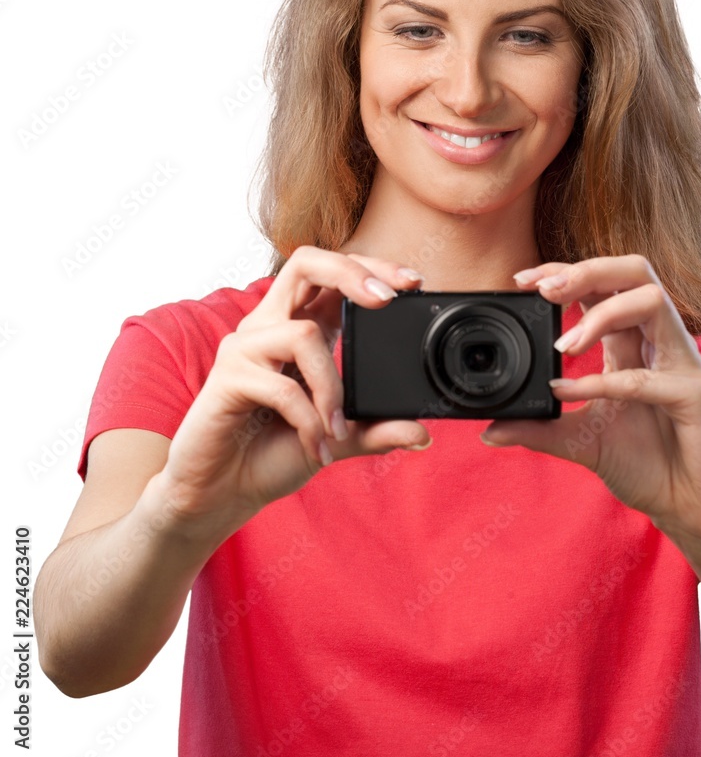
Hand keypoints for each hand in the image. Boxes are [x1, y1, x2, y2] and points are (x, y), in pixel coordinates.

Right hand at [159, 246, 431, 533]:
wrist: (220, 493)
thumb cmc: (271, 455)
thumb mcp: (337, 438)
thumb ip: (376, 430)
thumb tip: (422, 433)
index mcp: (298, 328)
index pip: (332, 275)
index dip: (370, 267)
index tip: (412, 282)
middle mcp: (270, 327)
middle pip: (305, 263)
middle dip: (350, 272)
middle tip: (386, 299)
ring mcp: (245, 349)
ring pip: (302, 334)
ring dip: (332, 388)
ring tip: (339, 430)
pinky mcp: (226, 378)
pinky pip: (282, 387)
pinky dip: (309, 420)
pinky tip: (317, 447)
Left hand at [480, 255, 700, 545]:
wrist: (688, 509)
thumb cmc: (646, 466)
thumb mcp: (579, 442)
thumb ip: (538, 430)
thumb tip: (488, 430)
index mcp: (633, 343)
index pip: (603, 285)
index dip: (565, 271)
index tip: (521, 279)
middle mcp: (659, 343)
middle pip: (634, 271)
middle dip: (586, 270)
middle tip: (543, 291)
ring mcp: (682, 365)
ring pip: (652, 300)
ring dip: (601, 314)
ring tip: (563, 346)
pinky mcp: (697, 396)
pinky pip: (650, 376)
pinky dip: (605, 382)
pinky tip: (570, 393)